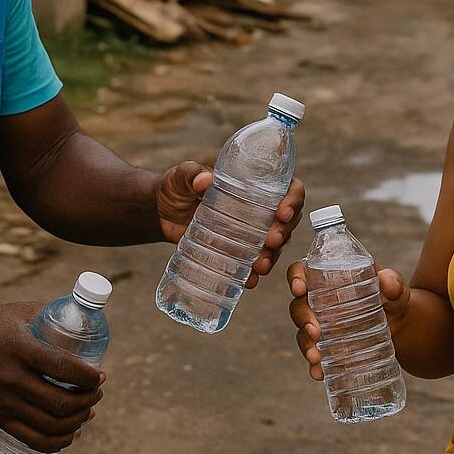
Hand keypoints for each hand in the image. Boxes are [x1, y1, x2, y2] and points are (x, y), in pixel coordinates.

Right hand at [0, 303, 103, 452]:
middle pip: (59, 402)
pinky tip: (70, 432)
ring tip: (87, 410)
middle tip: (97, 392)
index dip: (88, 376)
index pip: (62, 367)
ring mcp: (3, 402)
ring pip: (50, 425)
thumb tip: (82, 318)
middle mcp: (10, 379)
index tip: (100, 375)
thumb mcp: (18, 312)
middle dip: (88, 400)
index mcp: (19, 349)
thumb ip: (50, 315)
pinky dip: (57, 441)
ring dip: (77, 420)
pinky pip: (32, 439)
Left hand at [156, 163, 304, 288]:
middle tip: (271, 240)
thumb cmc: (175, 186)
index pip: (290, 189)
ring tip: (261, 265)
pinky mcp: (237, 252)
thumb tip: (204, 180)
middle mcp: (260, 209)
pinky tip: (249, 280)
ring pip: (275, 245)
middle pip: (287, 221)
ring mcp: (251, 233)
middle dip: (285, 232)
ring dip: (273, 256)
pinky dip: (253, 274)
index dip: (294, 200)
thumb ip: (192, 174)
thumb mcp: (182, 175)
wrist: (159, 213)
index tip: (283, 212)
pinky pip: (253, 264)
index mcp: (257, 185)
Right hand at [288, 263, 410, 379]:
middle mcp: (319, 300)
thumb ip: (393, 283)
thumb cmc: (393, 299)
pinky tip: (319, 373)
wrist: (402, 328)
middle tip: (315, 333)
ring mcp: (321, 325)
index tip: (300, 289)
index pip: (302, 271)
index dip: (295, 277)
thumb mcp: (396, 289)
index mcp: (329, 278)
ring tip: (316, 358)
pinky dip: (314, 365)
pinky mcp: (327, 346)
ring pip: (302, 332)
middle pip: (299, 306)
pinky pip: (314, 354)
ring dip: (305, 345)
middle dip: (302, 320)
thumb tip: (387, 281)